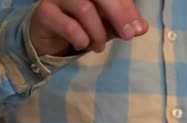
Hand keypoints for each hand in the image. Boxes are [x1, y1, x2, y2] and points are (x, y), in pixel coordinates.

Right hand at [30, 0, 148, 55]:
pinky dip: (81, 38)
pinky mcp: (44, 12)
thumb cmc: (80, 26)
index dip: (127, 9)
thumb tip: (142, 28)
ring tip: (99, 48)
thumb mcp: (106, 26)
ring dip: (97, 33)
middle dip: (118, 16)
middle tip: (128, 36)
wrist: (48, 38)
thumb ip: (122, 25)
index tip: (138, 29)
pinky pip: (68, 25)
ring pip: (85, 9)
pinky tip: (83, 45)